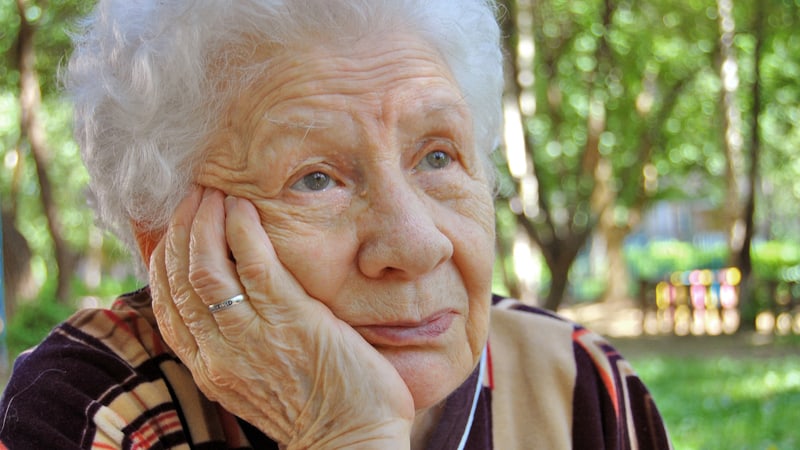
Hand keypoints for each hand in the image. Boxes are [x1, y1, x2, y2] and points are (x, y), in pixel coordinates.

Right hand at [149, 187, 414, 447]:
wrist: (354, 438)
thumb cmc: (317, 408)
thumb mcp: (259, 381)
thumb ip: (238, 345)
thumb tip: (232, 305)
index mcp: (210, 367)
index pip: (168, 305)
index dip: (164, 259)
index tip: (172, 229)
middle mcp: (220, 352)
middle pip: (179, 280)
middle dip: (179, 230)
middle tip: (190, 197)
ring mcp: (254, 336)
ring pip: (205, 269)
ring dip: (203, 222)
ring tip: (210, 193)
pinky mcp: (292, 320)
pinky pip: (254, 265)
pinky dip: (241, 230)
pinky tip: (241, 207)